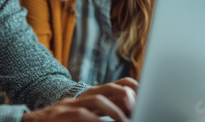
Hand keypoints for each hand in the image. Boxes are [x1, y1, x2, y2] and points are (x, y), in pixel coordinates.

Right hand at [21, 77, 137, 121]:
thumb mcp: (85, 117)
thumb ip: (102, 114)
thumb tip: (127, 112)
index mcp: (90, 99)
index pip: (113, 86)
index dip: (130, 87)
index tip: (144, 93)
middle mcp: (80, 99)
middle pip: (106, 89)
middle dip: (123, 94)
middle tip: (137, 104)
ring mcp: (69, 106)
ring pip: (95, 100)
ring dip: (113, 111)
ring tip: (124, 120)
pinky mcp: (60, 116)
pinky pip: (81, 115)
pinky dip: (96, 121)